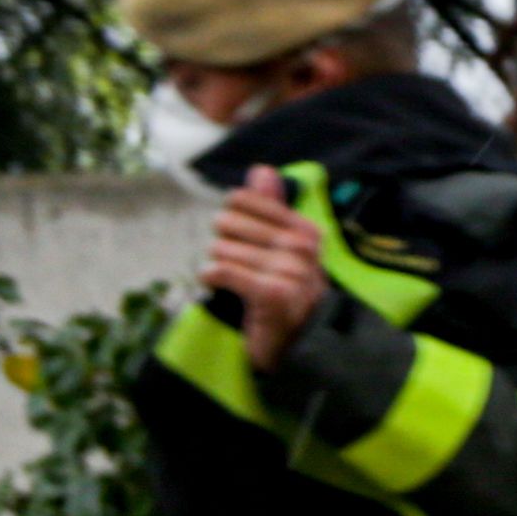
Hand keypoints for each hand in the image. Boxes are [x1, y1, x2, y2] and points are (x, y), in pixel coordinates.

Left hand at [203, 170, 327, 371]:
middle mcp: (303, 248)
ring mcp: (291, 272)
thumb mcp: (279, 247)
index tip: (245, 243)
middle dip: (223, 245)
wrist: (297, 345)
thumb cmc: (283, 291)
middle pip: (226, 223)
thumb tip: (262, 170)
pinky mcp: (272, 295)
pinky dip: (211, 278)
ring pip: (220, 250)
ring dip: (218, 267)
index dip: (232, 220)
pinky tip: (219, 286)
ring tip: (236, 283)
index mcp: (305, 230)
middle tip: (240, 267)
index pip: (240, 200)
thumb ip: (270, 207)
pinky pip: (222, 272)